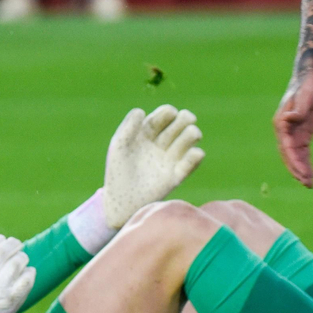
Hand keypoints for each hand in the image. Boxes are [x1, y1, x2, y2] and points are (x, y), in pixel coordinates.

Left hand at [102, 105, 204, 228]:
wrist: (120, 202)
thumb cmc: (117, 171)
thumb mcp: (119, 146)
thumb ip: (128, 127)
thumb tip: (141, 111)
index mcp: (147, 133)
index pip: (164, 115)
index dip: (169, 112)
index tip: (170, 113)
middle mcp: (161, 143)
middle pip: (180, 123)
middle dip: (186, 118)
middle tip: (187, 119)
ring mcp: (170, 159)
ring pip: (189, 139)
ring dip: (192, 134)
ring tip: (193, 134)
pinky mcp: (176, 176)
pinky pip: (191, 164)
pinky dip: (195, 157)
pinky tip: (195, 153)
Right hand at [273, 72, 312, 187]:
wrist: (310, 80)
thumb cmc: (306, 87)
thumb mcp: (305, 97)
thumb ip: (298, 109)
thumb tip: (290, 118)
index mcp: (281, 123)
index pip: (286, 147)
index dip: (294, 161)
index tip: (303, 172)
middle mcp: (284, 131)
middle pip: (288, 156)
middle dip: (297, 170)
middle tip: (307, 183)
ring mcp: (292, 135)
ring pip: (295, 158)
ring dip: (301, 171)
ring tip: (310, 184)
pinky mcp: (302, 136)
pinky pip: (303, 154)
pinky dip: (306, 164)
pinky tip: (311, 175)